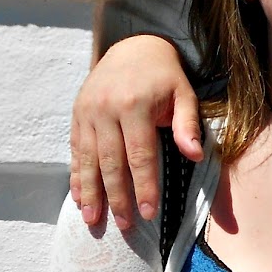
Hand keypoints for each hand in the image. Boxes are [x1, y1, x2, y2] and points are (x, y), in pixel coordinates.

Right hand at [69, 36, 202, 229]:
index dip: (144, 186)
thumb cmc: (164, 76)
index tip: (148, 213)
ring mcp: (88, 113)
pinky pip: (76, 150)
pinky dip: (77, 176)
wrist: (132, 46)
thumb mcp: (184, 94)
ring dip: (90, 193)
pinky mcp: (77, 115)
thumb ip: (188, 125)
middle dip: (117, 197)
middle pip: (111, 162)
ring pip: (88, 159)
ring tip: (92, 220)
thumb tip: (196, 155)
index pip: (140, 155)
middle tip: (124, 225)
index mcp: (135, 106)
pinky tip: (78, 198)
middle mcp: (106, 110)